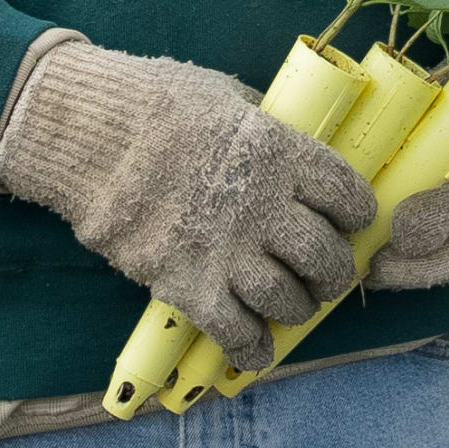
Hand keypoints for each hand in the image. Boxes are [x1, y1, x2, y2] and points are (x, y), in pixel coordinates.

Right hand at [0, 37, 374, 371]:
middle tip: (328, 274)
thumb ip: (266, 132)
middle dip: (334, 272)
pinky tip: (256, 345)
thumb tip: (289, 152)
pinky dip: (252, 346)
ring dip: (297, 308)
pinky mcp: (187, 285)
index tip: (351, 220)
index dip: (355, 212)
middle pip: (323, 255)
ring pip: (287, 299)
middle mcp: (262, 206)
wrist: (93, 137)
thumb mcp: (229, 101)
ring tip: (293, 304)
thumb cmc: (159, 105)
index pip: (345, 194)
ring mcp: (225, 250)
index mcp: (280, 153)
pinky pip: (235, 331)